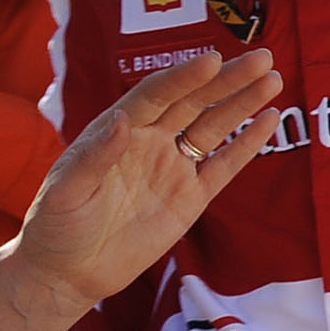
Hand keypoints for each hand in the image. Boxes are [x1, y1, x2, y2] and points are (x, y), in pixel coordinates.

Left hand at [13, 49, 285, 310]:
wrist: (69, 272)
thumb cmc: (56, 226)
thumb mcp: (65, 190)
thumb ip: (94, 156)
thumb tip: (122, 120)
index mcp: (118, 129)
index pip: (157, 95)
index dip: (184, 77)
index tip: (213, 61)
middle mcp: (150, 140)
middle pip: (194, 102)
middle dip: (227, 80)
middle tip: (261, 58)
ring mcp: (173, 167)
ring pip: (214, 127)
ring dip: (243, 103)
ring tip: (273, 79)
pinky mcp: (190, 197)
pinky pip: (224, 166)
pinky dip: (247, 144)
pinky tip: (269, 120)